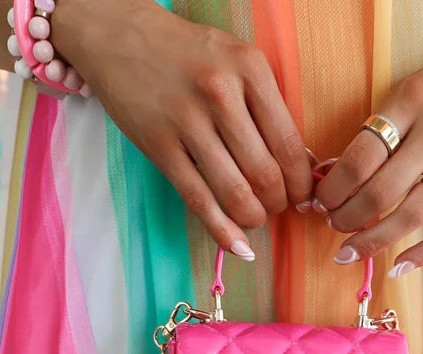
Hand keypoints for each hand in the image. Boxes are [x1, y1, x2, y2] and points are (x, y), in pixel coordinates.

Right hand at [56, 0, 313, 256]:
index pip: (289, 144)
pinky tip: (239, 247)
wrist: (119, 36)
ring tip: (254, 218)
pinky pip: (199, 201)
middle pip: (265, 174)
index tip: (303, 197)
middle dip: (277, 204)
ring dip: (252, 218)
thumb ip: (267, 107)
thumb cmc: (188, 55)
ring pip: (235, 193)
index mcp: (250, 70)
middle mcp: (221, 93)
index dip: (301, 183)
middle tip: (276, 208)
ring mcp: (187, 121)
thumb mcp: (236, 61)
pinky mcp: (160, 147)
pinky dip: (222, 232)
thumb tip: (303, 165)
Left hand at [314, 29, 422, 273]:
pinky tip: (397, 267)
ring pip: (412, 214)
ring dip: (374, 239)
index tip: (319, 201)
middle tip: (332, 225)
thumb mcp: (410, 91)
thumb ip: (377, 131)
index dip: (333, 187)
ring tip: (349, 251)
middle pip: (381, 190)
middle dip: (347, 216)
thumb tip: (332, 176)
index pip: (361, 155)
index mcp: (412, 101)